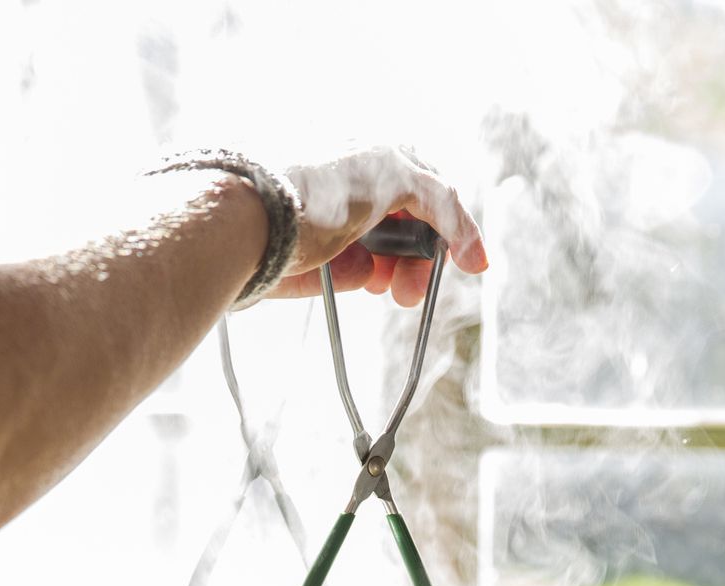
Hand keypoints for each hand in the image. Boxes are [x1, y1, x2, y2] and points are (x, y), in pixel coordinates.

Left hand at [267, 145, 487, 306]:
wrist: (251, 223)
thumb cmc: (323, 189)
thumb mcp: (396, 177)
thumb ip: (442, 202)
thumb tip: (472, 250)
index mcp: (373, 158)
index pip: (430, 193)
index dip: (454, 228)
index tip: (471, 265)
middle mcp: (353, 189)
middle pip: (407, 229)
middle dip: (421, 258)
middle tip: (416, 287)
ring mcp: (329, 226)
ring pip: (380, 255)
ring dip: (393, 271)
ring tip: (391, 288)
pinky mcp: (305, 260)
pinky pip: (345, 274)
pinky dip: (356, 278)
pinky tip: (358, 279)